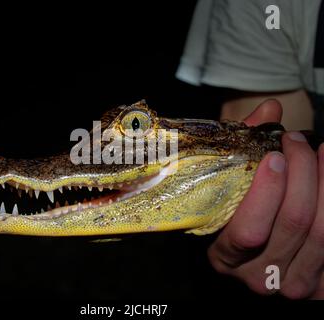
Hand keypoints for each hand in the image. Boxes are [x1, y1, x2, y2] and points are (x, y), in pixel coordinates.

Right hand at [209, 99, 323, 298]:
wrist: (251, 248)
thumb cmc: (233, 214)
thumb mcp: (226, 190)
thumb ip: (242, 148)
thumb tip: (270, 109)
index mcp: (225, 258)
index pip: (248, 232)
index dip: (266, 192)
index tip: (274, 155)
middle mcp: (257, 278)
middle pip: (294, 224)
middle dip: (302, 173)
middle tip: (296, 142)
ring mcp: (293, 284)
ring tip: (321, 151)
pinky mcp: (321, 284)